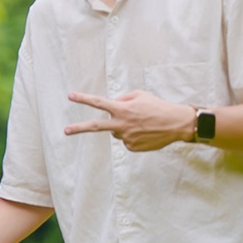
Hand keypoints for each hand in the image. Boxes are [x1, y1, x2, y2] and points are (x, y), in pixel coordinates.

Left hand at [63, 90, 195, 151]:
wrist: (176, 124)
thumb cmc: (158, 106)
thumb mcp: (140, 95)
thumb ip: (122, 99)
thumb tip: (111, 107)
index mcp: (123, 109)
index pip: (99, 102)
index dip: (84, 99)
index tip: (70, 96)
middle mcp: (122, 124)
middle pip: (95, 126)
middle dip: (78, 129)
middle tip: (65, 130)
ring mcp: (126, 137)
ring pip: (116, 131)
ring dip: (124, 127)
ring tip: (142, 123)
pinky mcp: (132, 147)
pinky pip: (126, 140)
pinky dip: (133, 135)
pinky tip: (146, 132)